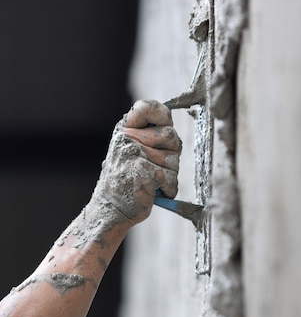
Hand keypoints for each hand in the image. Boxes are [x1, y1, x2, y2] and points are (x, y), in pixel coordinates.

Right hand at [91, 100, 181, 225]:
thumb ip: (148, 136)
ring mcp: (136, 155)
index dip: (162, 115)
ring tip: (152, 181)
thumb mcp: (129, 150)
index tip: (164, 125)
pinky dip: (169, 189)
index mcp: (124, 130)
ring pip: (174, 160)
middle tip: (157, 166)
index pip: (147, 107)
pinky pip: (172, 178)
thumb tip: (172, 130)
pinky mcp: (145, 173)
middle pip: (171, 136)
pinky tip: (156, 192)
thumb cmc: (125, 180)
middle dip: (172, 154)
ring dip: (169, 174)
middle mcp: (128, 139)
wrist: (110, 208)